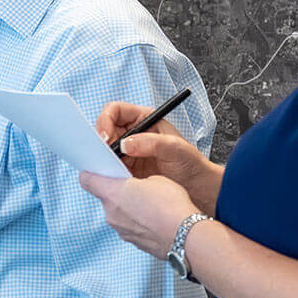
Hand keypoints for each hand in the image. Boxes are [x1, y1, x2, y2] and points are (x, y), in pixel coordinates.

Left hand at [78, 167, 198, 259]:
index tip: (98, 170)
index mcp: (112, 193)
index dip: (91, 173)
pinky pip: (130, 227)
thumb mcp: (156, 179)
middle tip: (134, 186)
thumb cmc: (171, 206)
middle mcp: (111, 214)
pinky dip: (138, 222)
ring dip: (128, 208)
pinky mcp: (133, 242)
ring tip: (150, 204)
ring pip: (118, 213)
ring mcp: (121, 230)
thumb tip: (138, 186)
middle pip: (105, 197)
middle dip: (117, 191)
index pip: (87, 180)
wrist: (185, 236)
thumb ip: (138, 180)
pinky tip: (155, 218)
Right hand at [95, 101, 220, 212]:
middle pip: (105, 130)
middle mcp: (133, 133)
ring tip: (108, 167)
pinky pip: (110, 168)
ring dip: (103, 158)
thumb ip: (150, 143)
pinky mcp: (126, 170)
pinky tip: (113, 177)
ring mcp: (128, 152)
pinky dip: (108, 172)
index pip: (115, 111)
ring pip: (105, 150)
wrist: (197, 187)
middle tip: (102, 154)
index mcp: (144, 119)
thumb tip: (125, 144)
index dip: (106, 120)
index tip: (105, 137)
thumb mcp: (174, 148)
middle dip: (101, 141)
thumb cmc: (190, 163)